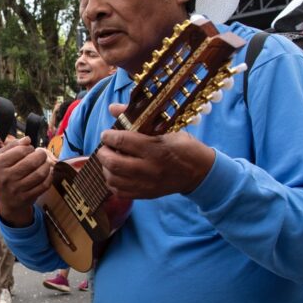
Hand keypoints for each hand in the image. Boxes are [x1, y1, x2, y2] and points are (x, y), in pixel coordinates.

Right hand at [0, 137, 54, 226]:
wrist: (5, 200)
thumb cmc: (5, 173)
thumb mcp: (2, 158)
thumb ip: (13, 145)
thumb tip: (27, 139)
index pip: (21, 151)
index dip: (30, 148)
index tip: (30, 150)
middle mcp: (7, 177)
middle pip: (32, 162)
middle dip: (41, 155)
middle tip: (42, 155)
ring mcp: (17, 189)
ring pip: (40, 174)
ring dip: (47, 166)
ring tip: (45, 163)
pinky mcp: (27, 198)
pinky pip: (44, 185)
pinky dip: (49, 177)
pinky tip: (48, 173)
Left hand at [95, 103, 214, 199]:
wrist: (199, 171)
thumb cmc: (183, 147)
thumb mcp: (166, 128)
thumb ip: (137, 118)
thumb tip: (113, 107)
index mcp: (155, 148)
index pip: (122, 141)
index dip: (109, 136)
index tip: (106, 134)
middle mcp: (150, 168)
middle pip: (113, 163)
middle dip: (103, 153)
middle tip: (105, 147)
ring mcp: (147, 184)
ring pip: (113, 179)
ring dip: (106, 168)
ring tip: (109, 160)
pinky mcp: (146, 194)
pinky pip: (119, 192)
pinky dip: (112, 182)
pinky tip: (115, 174)